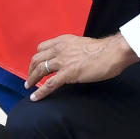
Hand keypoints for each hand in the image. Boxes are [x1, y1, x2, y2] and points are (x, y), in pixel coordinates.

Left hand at [24, 33, 138, 100]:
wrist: (111, 52)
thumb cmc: (102, 50)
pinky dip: (40, 92)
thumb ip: (71, 49)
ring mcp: (62, 61)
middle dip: (31, 69)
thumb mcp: (80, 44)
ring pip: (40, 70)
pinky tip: (35, 97)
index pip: (42, 47)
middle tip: (30, 77)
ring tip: (28, 86)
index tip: (37, 64)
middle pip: (37, 58)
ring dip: (32, 79)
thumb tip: (69, 58)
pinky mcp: (67, 73)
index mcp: (62, 41)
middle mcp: (59, 49)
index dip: (38, 57)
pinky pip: (49, 84)